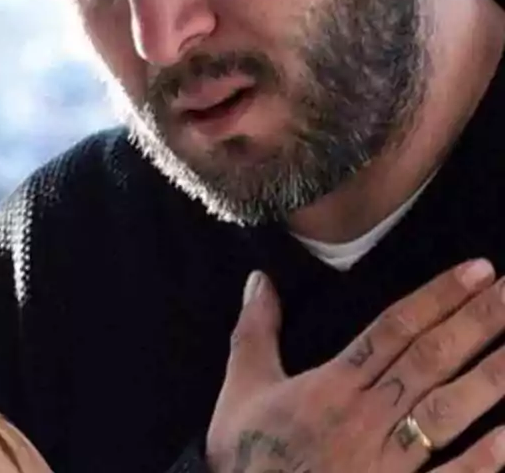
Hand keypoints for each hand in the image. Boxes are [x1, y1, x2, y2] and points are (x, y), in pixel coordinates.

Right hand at [207, 261, 504, 471]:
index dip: (438, 297)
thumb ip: (255, 332)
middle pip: (430, 359)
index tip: (478, 269)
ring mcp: (388, 460)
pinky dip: (485, 458)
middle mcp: (367, 414)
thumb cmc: (249, 455)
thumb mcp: (242, 388)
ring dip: (491, 377)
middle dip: (478, 322)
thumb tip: (258, 279)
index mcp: (333, 384)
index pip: (394, 329)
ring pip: (447, 410)